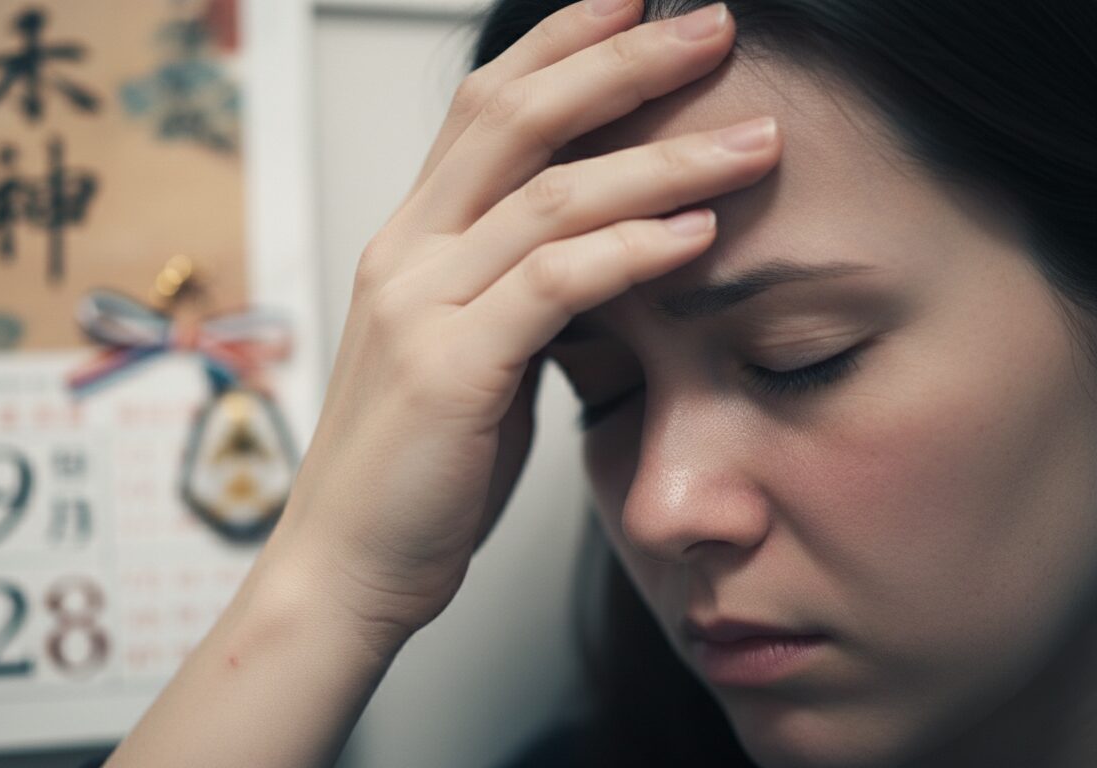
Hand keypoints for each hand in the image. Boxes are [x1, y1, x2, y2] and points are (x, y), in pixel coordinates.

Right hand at [265, 0, 781, 645]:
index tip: (636, 5)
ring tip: (755, 140)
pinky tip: (699, 229)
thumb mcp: (467, 358)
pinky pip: (556, 283)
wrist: (345, 566)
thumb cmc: (415, 471)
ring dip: (664, 156)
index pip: (484, 108)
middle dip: (621, 60)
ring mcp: (420, 306)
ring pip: (550, 193)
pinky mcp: (450, 369)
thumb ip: (516, 296)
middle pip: (515, 116)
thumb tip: (602, 254)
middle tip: (712, 26)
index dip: (561, 45)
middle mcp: (406, 254)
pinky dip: (634, 247)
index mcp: (410, 244)